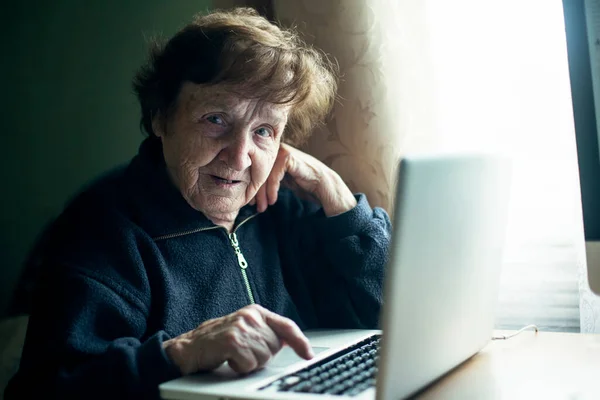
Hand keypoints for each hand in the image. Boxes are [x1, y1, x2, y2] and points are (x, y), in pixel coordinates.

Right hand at [162, 304, 313, 374]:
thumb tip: (291, 343)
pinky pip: (249, 364)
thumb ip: (266, 332)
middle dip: (262, 356)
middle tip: (243, 353)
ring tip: (234, 356)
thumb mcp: (245, 331)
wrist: (188, 348)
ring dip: (249, 363)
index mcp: (256, 312)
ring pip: (263, 357)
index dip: (300, 342)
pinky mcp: (232, 341)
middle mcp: (250, 316)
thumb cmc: (217, 342)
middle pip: (275, 347)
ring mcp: (241, 327)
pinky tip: (228, 360)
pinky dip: (240, 367)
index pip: (286, 326)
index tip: (308, 354)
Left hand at [251, 143, 356, 215]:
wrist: (323, 185)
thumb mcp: (282, 181)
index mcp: (273, 154)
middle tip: (254, 206)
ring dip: (262, 193)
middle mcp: (276, 150)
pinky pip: (273, 175)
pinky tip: (273, 200)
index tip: (251, 202)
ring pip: (264, 175)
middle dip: (256, 192)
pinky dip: (272, 189)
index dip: (253, 188)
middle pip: (259, 172)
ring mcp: (282, 151)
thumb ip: (269, 180)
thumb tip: (251, 190)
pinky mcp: (287, 157)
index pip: (257, 171)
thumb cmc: (303, 184)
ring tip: (263, 206)